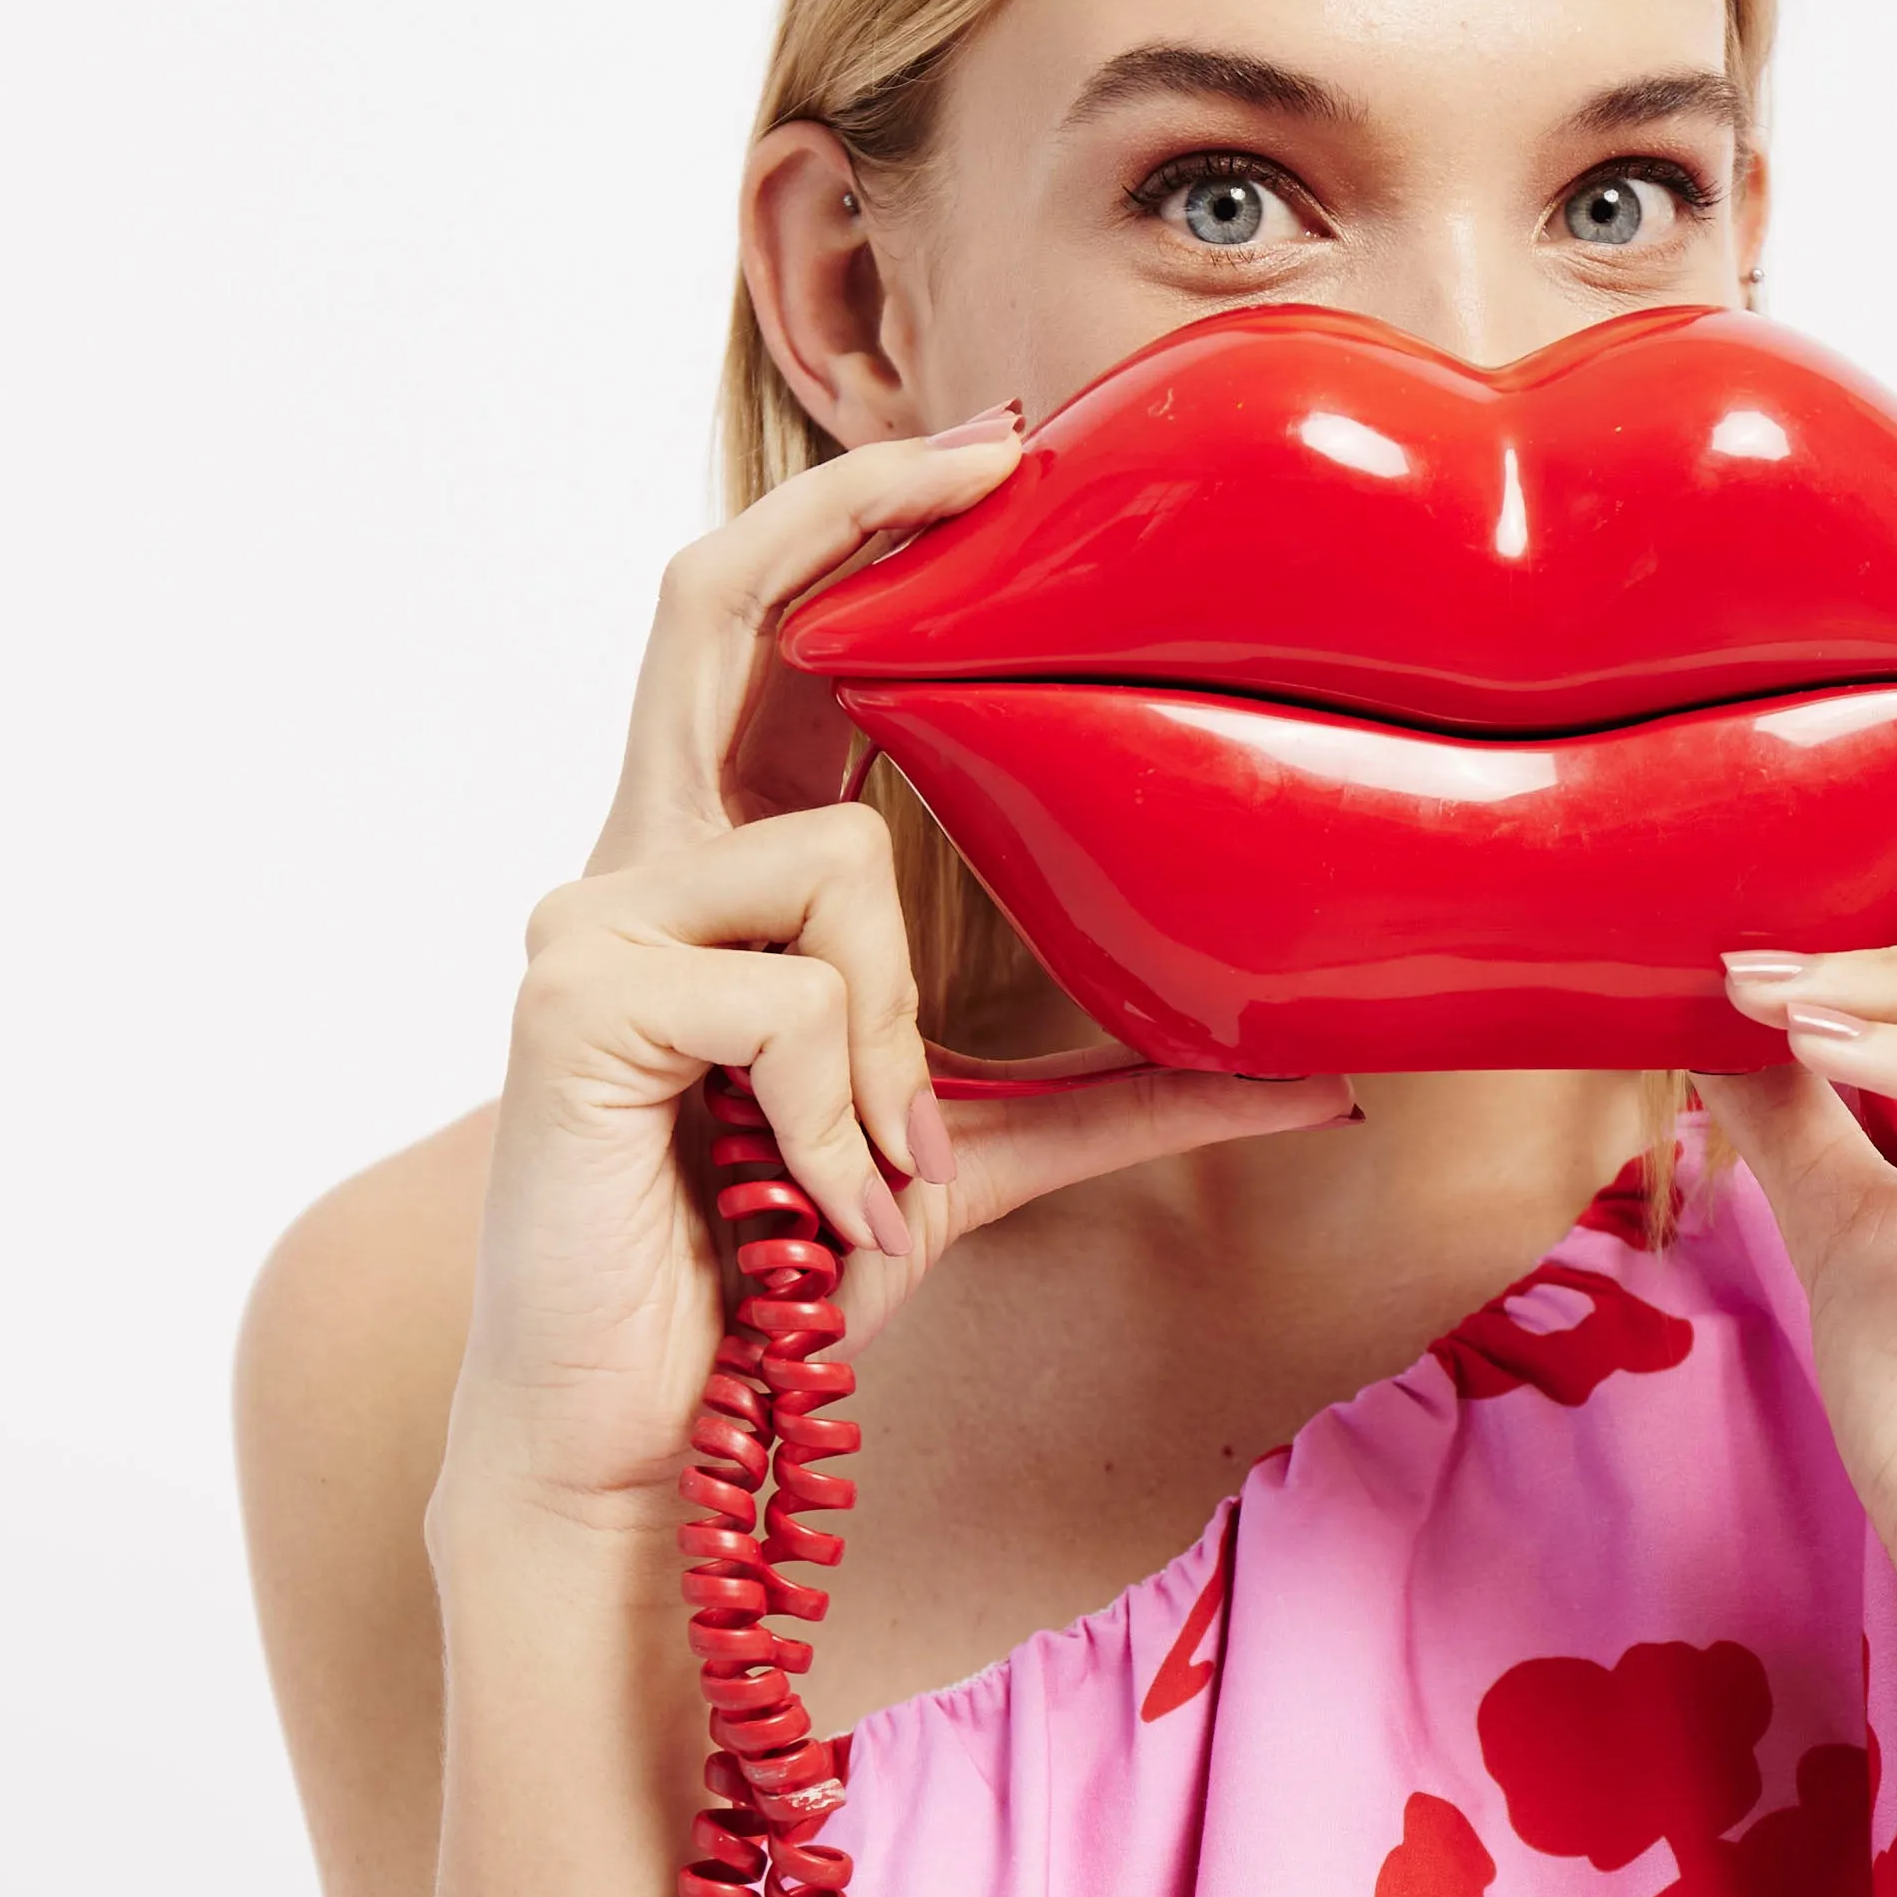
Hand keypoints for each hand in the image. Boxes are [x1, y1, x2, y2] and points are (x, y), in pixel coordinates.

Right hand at [447, 427, 1352, 1527]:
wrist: (648, 1438)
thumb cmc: (776, 1281)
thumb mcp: (977, 1164)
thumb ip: (1128, 1101)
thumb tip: (1320, 1082)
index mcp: (722, 866)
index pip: (771, 633)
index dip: (862, 521)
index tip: (997, 458)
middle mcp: (636, 858)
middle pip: (715, 599)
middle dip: (856, 510)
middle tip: (997, 464)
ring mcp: (591, 919)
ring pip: (835, 869)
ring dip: (899, 1047)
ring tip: (876, 1179)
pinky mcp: (576, 1001)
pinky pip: (792, 1001)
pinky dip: (845, 1118)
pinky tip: (817, 1203)